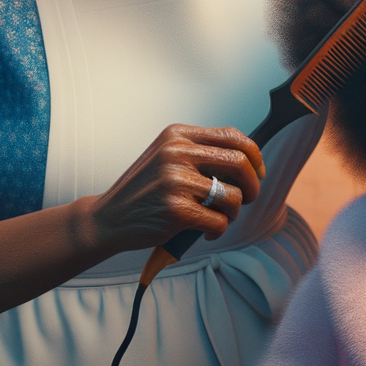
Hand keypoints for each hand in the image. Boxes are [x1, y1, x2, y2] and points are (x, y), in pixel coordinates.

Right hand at [88, 124, 265, 251]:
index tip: (258, 172)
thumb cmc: (144, 191)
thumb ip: (201, 153)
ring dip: (233, 212)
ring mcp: (176, 180)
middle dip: (252, 185)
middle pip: (241, 163)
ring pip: (233, 196)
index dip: (254, 156)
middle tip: (247, 199)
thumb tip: (248, 161)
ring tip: (219, 217)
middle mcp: (177, 152)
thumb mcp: (167, 157)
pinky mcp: (176, 210)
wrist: (107, 219)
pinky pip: (219, 221)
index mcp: (179, 135)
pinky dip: (218, 229)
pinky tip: (205, 230)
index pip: (233, 136)